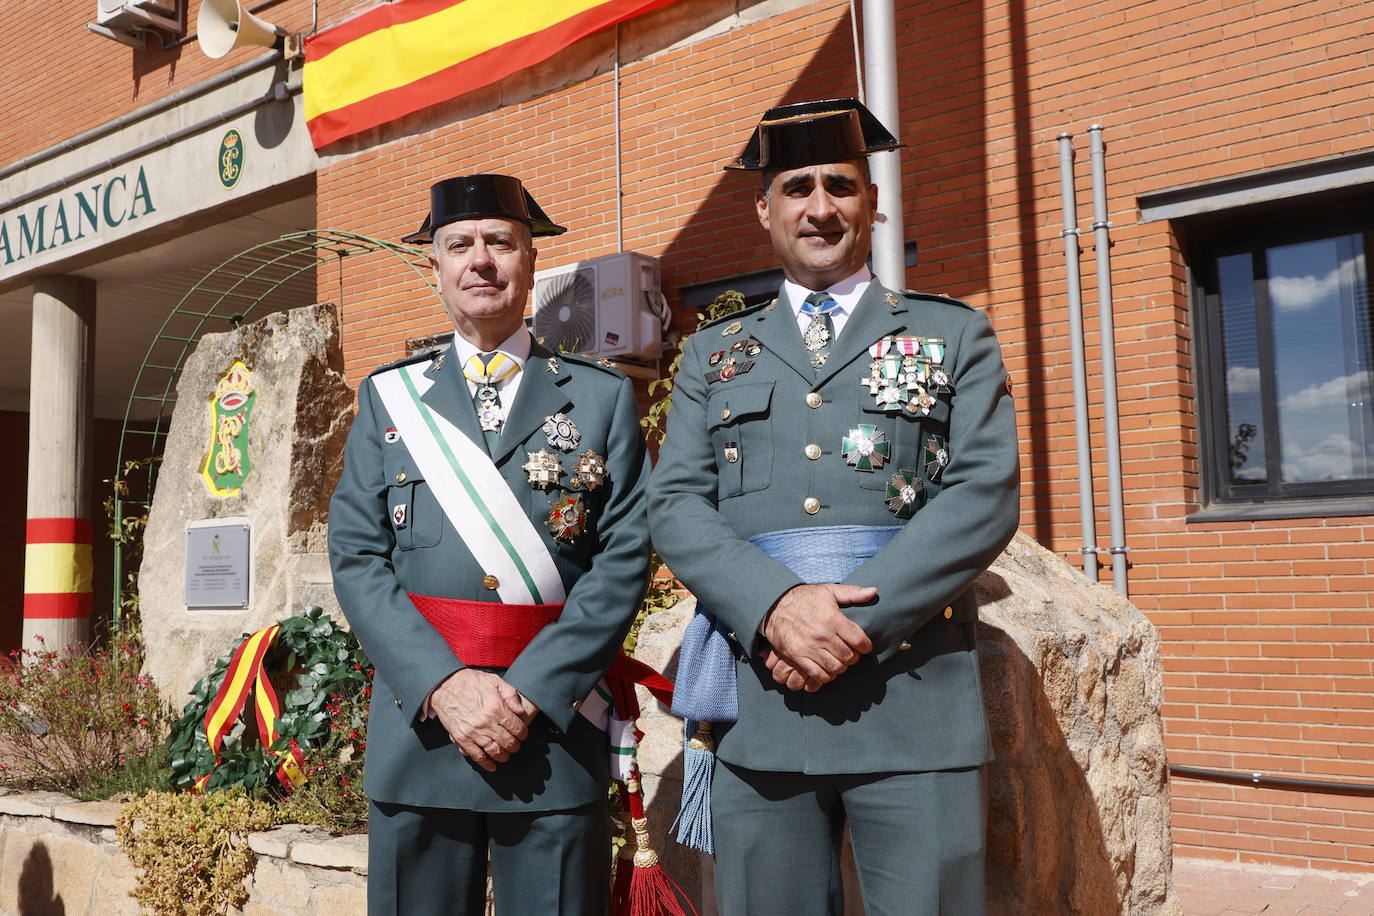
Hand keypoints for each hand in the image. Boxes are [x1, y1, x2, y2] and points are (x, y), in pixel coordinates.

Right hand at [428, 669, 530, 771]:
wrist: (446, 685)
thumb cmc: (472, 682)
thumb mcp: (495, 681)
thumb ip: (511, 695)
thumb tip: (521, 712)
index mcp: (497, 708)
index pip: (517, 728)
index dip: (523, 734)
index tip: (522, 734)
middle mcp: (487, 723)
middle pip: (508, 742)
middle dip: (515, 746)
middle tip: (515, 745)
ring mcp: (474, 732)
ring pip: (494, 751)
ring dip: (503, 756)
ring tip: (506, 755)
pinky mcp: (462, 738)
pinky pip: (476, 755)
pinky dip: (486, 763)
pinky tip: (492, 766)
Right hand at [760, 583, 875, 691]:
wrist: (774, 606)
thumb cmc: (804, 598)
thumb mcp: (828, 591)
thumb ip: (852, 593)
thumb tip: (874, 592)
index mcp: (833, 618)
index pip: (859, 640)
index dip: (866, 646)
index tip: (864, 646)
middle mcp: (822, 634)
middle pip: (849, 656)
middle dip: (853, 657)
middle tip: (851, 653)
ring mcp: (809, 647)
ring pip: (836, 667)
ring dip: (841, 666)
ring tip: (839, 660)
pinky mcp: (798, 657)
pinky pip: (818, 674)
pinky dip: (826, 676)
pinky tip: (827, 668)